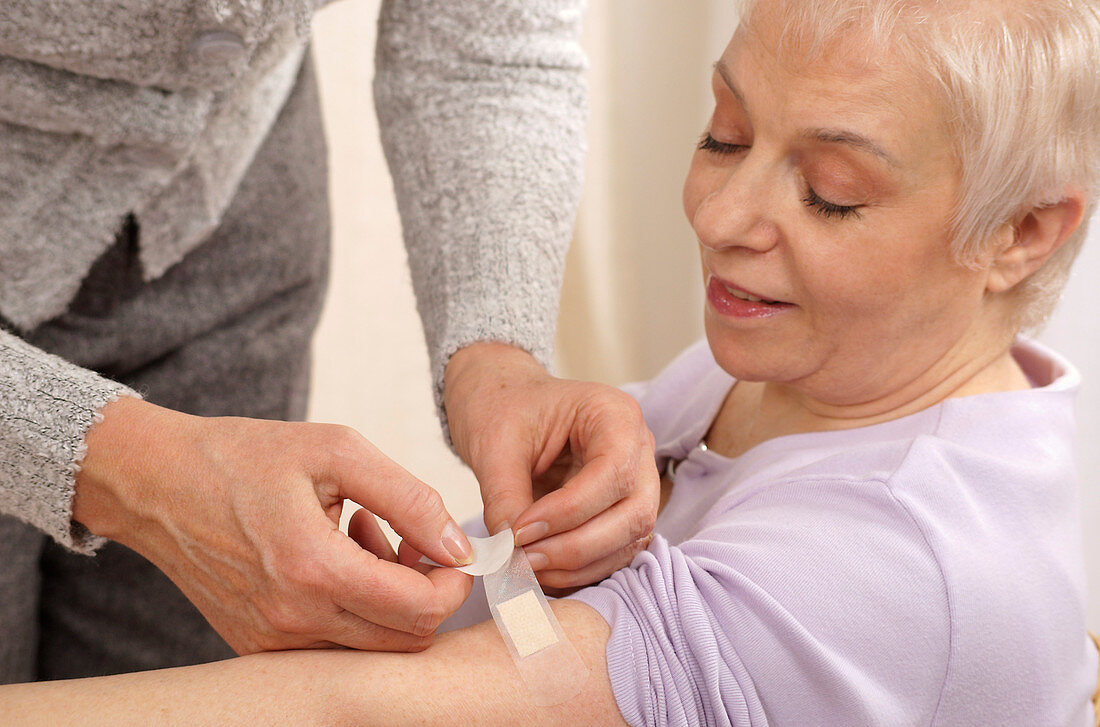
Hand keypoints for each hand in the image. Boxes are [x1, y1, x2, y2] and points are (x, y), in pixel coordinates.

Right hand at [72, 397, 473, 653]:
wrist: (157, 483)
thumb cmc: (245, 457)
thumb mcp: (337, 451)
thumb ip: (409, 498)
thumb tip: (459, 545)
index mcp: (313, 568)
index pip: (419, 610)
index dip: (454, 583)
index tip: (453, 551)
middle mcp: (291, 619)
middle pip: (403, 640)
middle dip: (426, 591)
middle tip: (407, 536)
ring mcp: (271, 641)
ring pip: (371, 648)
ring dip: (388, 600)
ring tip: (362, 535)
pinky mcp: (256, 647)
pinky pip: (332, 647)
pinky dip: (352, 610)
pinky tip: (334, 556)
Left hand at [444, 342, 658, 589]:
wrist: (506, 407)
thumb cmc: (505, 410)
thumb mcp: (495, 445)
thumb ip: (505, 497)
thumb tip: (510, 553)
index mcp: (616, 415)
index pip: (613, 472)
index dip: (569, 511)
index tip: (521, 531)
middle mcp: (638, 451)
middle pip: (632, 514)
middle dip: (576, 547)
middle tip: (523, 560)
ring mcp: (636, 486)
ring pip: (627, 542)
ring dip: (576, 567)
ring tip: (524, 570)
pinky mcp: (622, 516)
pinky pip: (612, 555)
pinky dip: (577, 572)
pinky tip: (538, 573)